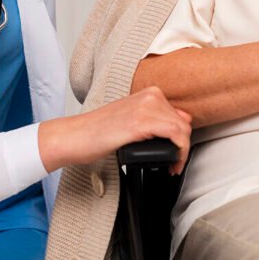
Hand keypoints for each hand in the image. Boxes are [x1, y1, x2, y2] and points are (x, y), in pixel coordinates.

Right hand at [38, 87, 191, 174]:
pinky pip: (176, 136)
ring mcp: (146, 108)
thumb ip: (155, 118)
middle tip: (175, 163)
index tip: (176, 152)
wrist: (75, 136)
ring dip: (182, 152)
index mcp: (148, 93)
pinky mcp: (142, 122)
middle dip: (183, 147)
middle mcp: (150, 97)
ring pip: (183, 131)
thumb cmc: (97, 132)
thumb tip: (182, 122)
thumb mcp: (132, 119)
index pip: (179, 115)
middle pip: (183, 124)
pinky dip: (180, 153)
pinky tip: (171, 165)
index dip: (181, 137)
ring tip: (172, 166)